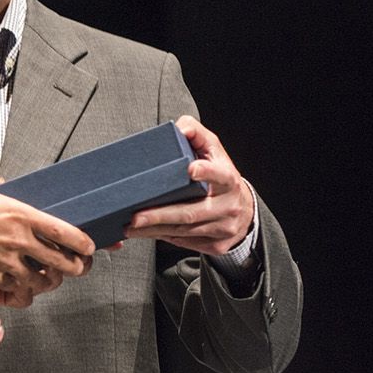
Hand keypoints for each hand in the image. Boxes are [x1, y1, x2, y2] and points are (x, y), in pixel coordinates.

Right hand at [0, 170, 94, 300]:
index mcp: (21, 215)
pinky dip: (24, 294)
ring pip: (44, 282)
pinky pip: (19, 294)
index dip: (83, 242)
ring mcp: (8, 264)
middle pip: (63, 262)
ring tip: (51, 278)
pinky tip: (25, 289)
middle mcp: (20, 242)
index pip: (66, 232)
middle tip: (80, 265)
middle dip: (78, 267)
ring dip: (51, 281)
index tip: (88, 245)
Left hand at [125, 115, 253, 254]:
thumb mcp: (212, 149)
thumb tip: (177, 128)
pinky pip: (184, 242)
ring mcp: (223, 227)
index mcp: (228, 179)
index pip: (218, 174)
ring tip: (130, 227)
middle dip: (160, 215)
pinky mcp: (216, 244)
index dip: (206, 172)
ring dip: (154, 230)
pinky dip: (162, 237)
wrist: (242, 208)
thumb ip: (195, 133)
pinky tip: (145, 233)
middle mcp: (228, 205)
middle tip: (135, 216)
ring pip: (184, 231)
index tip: (190, 169)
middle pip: (191, 212)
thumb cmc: (219, 173)